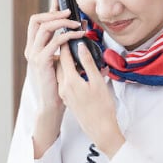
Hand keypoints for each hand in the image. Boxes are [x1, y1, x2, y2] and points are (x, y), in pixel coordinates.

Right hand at [24, 0, 84, 111]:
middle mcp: (31, 49)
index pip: (37, 21)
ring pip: (44, 28)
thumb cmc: (59, 83)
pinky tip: (79, 36)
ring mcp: (34, 55)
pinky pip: (54, 42)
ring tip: (77, 24)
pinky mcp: (41, 62)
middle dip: (54, 12)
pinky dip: (67, 36)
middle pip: (37, 20)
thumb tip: (77, 30)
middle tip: (71, 12)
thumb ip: (64, 46)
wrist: (52, 104)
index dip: (48, 8)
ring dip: (62, 22)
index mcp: (34, 47)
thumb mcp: (62, 60)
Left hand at [57, 42, 124, 157]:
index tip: (69, 33)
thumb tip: (81, 47)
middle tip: (72, 40)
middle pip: (61, 63)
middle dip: (66, 51)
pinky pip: (65, 81)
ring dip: (67, 62)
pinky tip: (79, 71)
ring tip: (76, 54)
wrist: (100, 129)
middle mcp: (63, 87)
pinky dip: (70, 72)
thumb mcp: (97, 82)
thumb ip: (88, 63)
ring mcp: (65, 94)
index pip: (65, 57)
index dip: (67, 43)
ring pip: (62, 72)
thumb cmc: (102, 107)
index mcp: (70, 81)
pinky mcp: (69, 99)